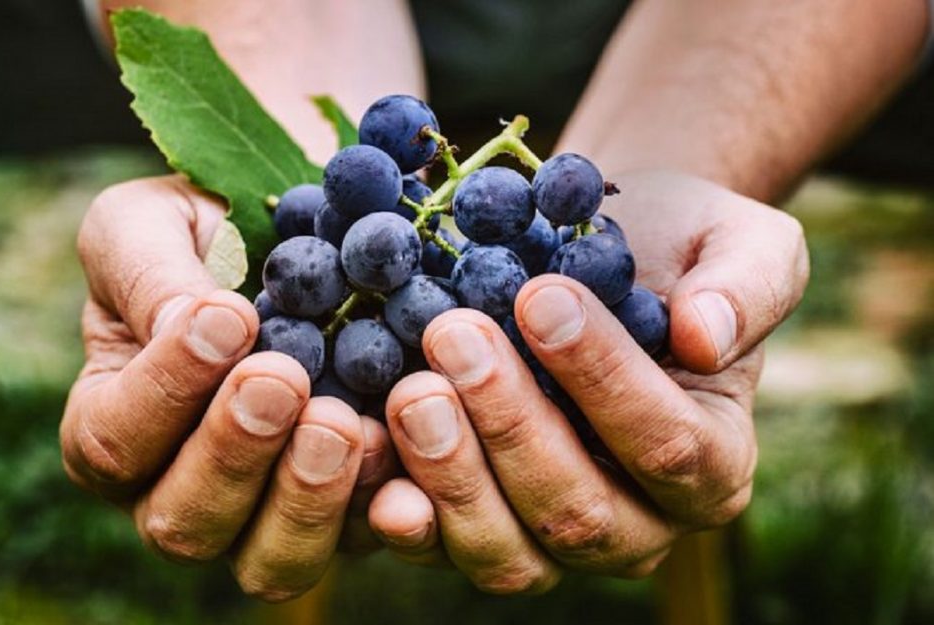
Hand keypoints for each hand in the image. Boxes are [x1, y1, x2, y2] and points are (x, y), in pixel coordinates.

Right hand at [60, 176, 396, 600]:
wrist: (303, 238)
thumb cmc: (206, 230)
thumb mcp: (150, 224)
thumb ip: (146, 273)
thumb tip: (191, 328)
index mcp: (114, 426)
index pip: (114, 440)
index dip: (166, 389)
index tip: (228, 316)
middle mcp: (179, 491)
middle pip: (186, 522)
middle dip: (235, 455)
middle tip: (282, 379)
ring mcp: (266, 514)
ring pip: (272, 561)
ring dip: (307, 499)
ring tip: (342, 421)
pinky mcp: (346, 512)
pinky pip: (362, 539)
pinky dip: (385, 507)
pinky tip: (402, 459)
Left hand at [367, 170, 808, 590]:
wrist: (595, 257)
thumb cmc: (674, 248)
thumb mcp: (739, 242)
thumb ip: (748, 287)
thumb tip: (708, 337)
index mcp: (712, 463)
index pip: (666, 444)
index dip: (602, 378)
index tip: (540, 296)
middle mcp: (636, 523)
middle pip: (577, 511)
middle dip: (510, 424)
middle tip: (455, 335)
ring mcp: (550, 539)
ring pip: (505, 552)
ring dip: (451, 474)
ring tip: (410, 388)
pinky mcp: (477, 526)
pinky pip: (437, 545)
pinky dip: (399, 510)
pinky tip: (365, 451)